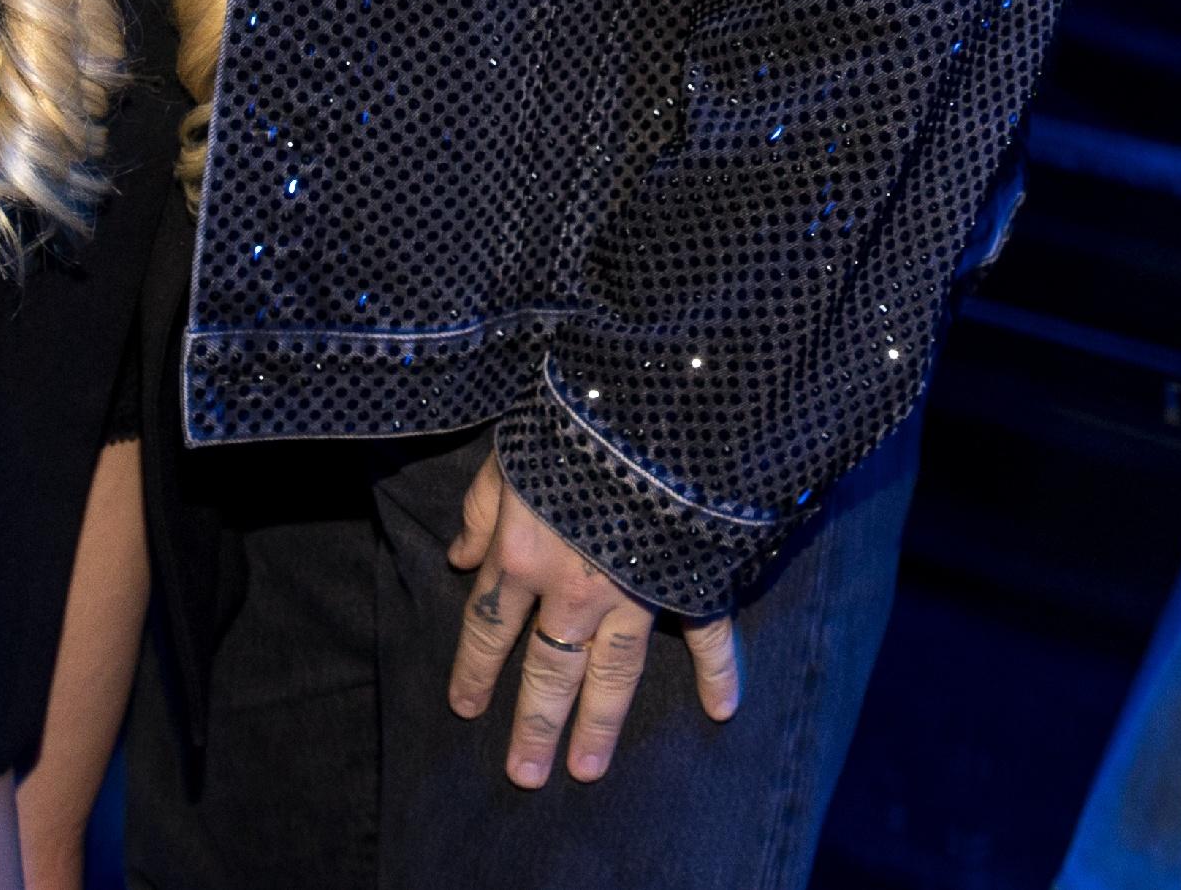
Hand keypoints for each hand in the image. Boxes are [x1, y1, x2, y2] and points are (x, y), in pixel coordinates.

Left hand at [445, 448, 740, 786]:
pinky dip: (721, 669)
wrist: (646, 402)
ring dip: (599, 724)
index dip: (473, 670)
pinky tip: (722, 709)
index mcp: (522, 555)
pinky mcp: (687, 577)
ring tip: (587, 770)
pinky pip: (707, 632)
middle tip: (525, 778)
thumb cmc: (565, 422)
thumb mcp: (505, 456)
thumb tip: (458, 555)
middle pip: (548, 670)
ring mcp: (635, 590)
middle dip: (534, 725)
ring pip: (613, 673)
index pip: (487, 627)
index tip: (465, 710)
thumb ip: (481, 509)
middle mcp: (574, 587)